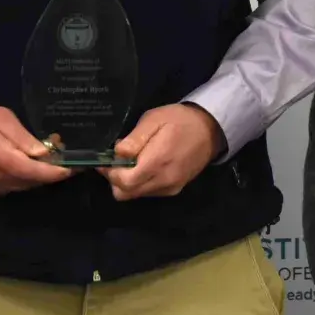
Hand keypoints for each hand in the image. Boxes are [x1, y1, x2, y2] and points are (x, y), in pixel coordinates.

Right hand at [0, 105, 72, 193]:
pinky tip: (30, 165)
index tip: (74, 167)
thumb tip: (45, 154)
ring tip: (48, 159)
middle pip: (33, 181)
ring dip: (40, 175)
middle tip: (63, 155)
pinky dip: (27, 178)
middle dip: (51, 171)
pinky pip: (16, 187)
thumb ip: (24, 138)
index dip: (56, 172)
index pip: (34, 171)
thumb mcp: (3, 118)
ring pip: (26, 186)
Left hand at [99, 103, 224, 201]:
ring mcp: (170, 188)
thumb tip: (117, 153)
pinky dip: (140, 183)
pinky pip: (148, 193)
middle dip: (115, 179)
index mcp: (157, 162)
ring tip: (130, 161)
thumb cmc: (180, 120)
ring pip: (136, 195)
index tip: (104, 160)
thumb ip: (135, 139)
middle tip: (115, 161)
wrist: (210, 130)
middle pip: (126, 194)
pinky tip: (144, 166)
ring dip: (127, 182)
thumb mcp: (154, 119)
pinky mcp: (175, 189)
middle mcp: (163, 181)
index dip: (109, 173)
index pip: (124, 182)